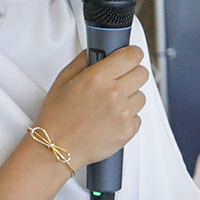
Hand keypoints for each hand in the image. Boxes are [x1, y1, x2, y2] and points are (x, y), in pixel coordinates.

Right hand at [36, 46, 148, 167]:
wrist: (56, 147)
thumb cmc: (57, 117)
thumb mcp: (63, 81)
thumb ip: (82, 61)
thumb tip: (96, 52)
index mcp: (98, 78)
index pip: (132, 55)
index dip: (132, 54)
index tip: (130, 56)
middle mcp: (114, 94)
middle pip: (143, 73)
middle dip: (132, 74)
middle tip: (120, 80)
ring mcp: (124, 113)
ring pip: (142, 96)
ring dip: (131, 97)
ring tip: (110, 104)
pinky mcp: (129, 130)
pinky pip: (138, 116)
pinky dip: (128, 117)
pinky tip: (110, 119)